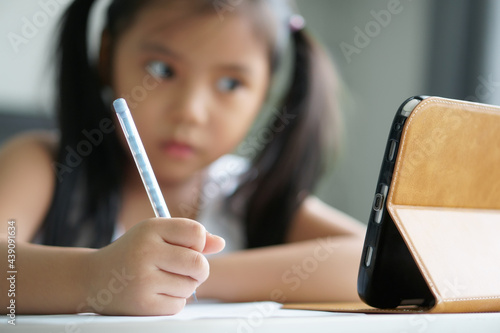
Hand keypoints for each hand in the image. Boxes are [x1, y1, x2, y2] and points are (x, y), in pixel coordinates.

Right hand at [82, 218, 224, 314]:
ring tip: (165, 280)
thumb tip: (221, 243)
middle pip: (198, 263)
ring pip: (191, 286)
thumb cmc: (133, 253)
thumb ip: (189, 237)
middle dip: (200, 269)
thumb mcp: (156, 236)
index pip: (195, 232)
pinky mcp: (143, 305)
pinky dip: (174, 301)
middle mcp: (146, 252)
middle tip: (188, 270)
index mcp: (151, 229)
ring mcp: (143, 280)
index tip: (188, 248)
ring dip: (185, 286)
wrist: (93, 278)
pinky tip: (156, 294)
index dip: (198, 243)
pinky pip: (178, 304)